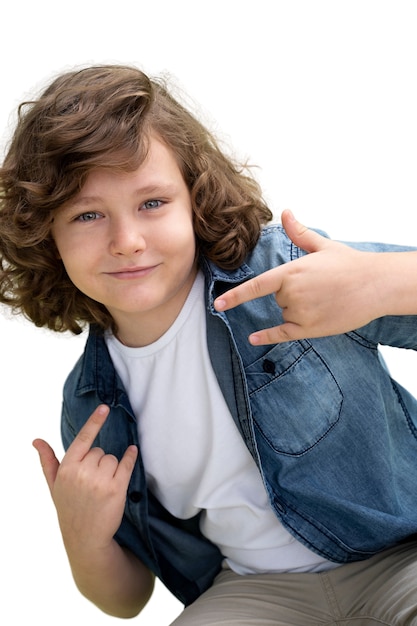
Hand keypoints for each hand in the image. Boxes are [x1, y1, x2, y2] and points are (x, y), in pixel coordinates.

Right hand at [33, 405, 137, 553]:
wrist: (85, 538)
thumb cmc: (69, 508)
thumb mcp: (54, 486)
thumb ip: (47, 461)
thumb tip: (37, 441)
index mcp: (67, 469)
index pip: (82, 439)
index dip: (94, 422)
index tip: (104, 407)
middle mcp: (83, 473)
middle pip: (100, 451)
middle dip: (99, 462)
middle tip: (93, 481)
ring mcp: (100, 481)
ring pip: (113, 458)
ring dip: (111, 467)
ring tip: (103, 486)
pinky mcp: (117, 488)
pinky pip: (127, 464)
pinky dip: (131, 457)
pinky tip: (132, 452)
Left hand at [214, 210, 382, 343]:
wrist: (376, 285)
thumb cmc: (350, 264)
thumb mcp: (322, 245)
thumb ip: (299, 233)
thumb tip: (286, 212)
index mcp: (291, 272)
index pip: (256, 286)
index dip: (235, 296)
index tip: (217, 303)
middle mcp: (292, 294)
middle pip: (277, 297)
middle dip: (292, 293)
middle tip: (319, 286)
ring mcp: (300, 313)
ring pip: (286, 313)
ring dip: (299, 309)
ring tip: (325, 299)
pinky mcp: (310, 329)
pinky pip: (282, 334)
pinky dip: (267, 337)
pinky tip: (253, 339)